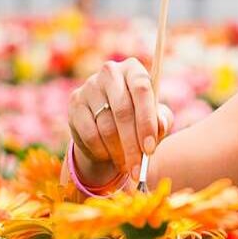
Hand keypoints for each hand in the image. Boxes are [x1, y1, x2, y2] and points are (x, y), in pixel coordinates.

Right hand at [67, 58, 173, 182]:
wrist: (109, 126)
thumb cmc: (139, 120)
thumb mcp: (155, 120)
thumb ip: (162, 121)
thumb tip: (161, 125)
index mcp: (134, 70)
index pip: (142, 90)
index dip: (146, 121)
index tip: (150, 149)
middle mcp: (110, 72)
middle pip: (122, 111)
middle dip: (132, 145)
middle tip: (137, 168)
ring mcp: (90, 86)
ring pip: (106, 126)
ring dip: (118, 152)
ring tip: (127, 166)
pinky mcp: (75, 102)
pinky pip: (89, 133)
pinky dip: (101, 150)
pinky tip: (109, 156)